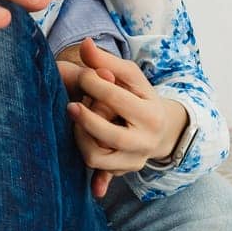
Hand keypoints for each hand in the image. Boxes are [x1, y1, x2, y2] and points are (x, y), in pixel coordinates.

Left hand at [57, 39, 188, 197]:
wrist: (161, 128)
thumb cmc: (138, 95)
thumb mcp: (129, 76)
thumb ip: (106, 61)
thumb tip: (85, 44)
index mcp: (150, 113)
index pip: (116, 98)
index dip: (93, 84)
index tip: (83, 75)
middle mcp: (146, 140)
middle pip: (111, 136)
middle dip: (86, 120)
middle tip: (70, 106)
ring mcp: (135, 159)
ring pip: (100, 158)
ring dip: (81, 141)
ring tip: (76, 124)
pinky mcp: (124, 171)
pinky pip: (105, 176)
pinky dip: (98, 180)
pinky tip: (93, 186)